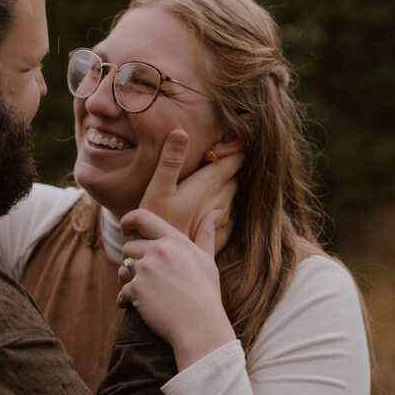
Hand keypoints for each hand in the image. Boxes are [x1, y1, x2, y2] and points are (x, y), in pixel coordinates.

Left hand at [118, 208, 236, 369]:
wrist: (200, 326)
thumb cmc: (206, 294)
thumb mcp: (207, 260)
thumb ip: (206, 234)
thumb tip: (216, 211)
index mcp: (174, 240)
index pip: (142, 217)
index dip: (128, 220)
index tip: (125, 228)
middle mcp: (158, 250)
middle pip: (129, 246)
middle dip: (131, 260)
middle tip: (142, 276)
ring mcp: (146, 269)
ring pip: (123, 268)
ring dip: (126, 279)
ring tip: (140, 291)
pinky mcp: (136, 289)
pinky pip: (122, 291)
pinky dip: (125, 300)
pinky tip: (137, 307)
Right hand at [138, 129, 242, 253]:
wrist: (161, 262)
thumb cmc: (155, 223)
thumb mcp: (157, 188)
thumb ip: (170, 161)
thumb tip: (181, 132)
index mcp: (208, 185)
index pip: (234, 160)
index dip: (237, 148)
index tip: (238, 138)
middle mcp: (220, 200)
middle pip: (234, 177)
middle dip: (231, 167)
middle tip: (222, 156)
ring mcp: (221, 221)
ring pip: (233, 197)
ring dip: (228, 187)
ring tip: (216, 180)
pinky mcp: (217, 237)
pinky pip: (229, 218)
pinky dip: (226, 208)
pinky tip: (215, 209)